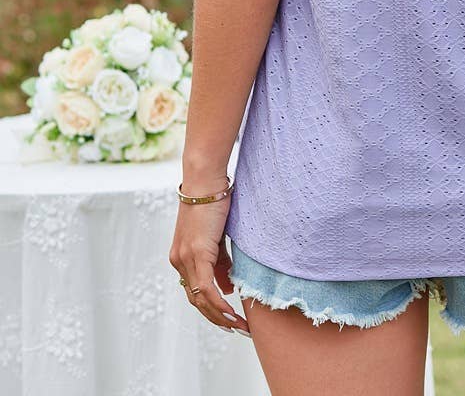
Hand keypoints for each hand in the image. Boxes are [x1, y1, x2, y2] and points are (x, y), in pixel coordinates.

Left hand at [168, 172, 249, 334]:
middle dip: (217, 319)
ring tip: (239, 326)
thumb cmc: (214, 202)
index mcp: (182, 257)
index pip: (195, 292)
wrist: (206, 181)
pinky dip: (219, 304)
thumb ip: (220, 263)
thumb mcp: (216, 237)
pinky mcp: (196, 253)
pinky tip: (232, 313)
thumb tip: (228, 288)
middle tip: (236, 329)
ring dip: (220, 316)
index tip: (229, 319)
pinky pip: (206, 288)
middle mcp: (179, 261)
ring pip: (200, 299)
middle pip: (196, 301)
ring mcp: (185, 258)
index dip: (211, 308)